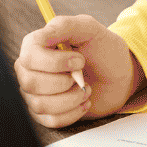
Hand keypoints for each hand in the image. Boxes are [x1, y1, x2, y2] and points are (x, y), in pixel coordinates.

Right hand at [14, 14, 145, 127]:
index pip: (28, 57)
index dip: (54, 63)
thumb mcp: (90, 29)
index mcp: (37, 45)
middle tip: (82, 76)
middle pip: (30, 83)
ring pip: (40, 104)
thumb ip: (66, 25)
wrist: (117, 77)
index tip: (79, 60)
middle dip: (63, 82)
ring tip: (86, 89)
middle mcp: (30, 69)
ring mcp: (35, 93)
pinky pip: (50, 121)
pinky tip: (84, 102)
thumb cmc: (102, 50)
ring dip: (71, 99)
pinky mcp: (45, 113)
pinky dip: (72, 113)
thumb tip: (44, 32)